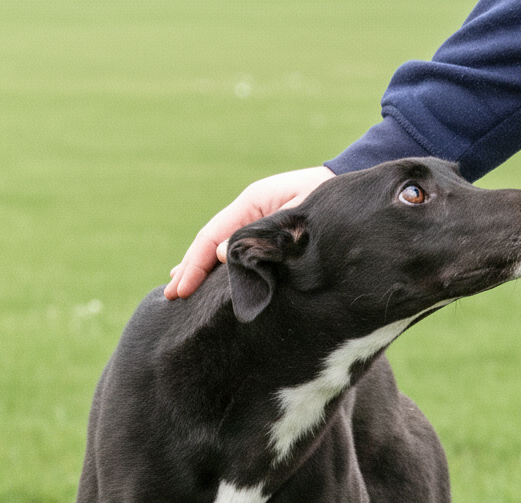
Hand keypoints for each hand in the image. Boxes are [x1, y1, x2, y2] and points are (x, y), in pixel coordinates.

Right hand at [164, 166, 335, 299]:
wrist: (349, 188)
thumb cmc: (326, 199)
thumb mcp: (296, 215)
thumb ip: (263, 235)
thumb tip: (221, 255)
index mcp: (251, 203)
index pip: (211, 236)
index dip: (193, 264)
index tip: (181, 289)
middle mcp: (248, 211)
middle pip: (208, 242)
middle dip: (189, 269)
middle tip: (171, 296)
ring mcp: (255, 221)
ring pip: (218, 247)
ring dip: (199, 268)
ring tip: (181, 290)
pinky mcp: (265, 232)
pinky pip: (234, 251)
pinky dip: (218, 266)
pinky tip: (208, 280)